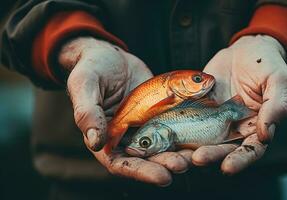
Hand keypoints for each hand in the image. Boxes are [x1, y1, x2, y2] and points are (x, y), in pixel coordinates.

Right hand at [60, 37, 190, 185]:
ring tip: (196, 155)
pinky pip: (173, 124)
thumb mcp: (85, 85)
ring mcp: (145, 126)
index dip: (142, 173)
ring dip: (179, 152)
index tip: (162, 177)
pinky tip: (200, 135)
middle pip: (147, 159)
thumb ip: (87, 113)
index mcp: (105, 137)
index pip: (121, 164)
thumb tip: (95, 142)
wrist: (110, 55)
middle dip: (165, 163)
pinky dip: (186, 131)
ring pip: (163, 145)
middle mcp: (127, 136)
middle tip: (183, 164)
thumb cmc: (91, 69)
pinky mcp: (159, 114)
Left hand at [191, 35, 286, 173]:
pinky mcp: (199, 108)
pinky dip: (178, 128)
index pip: (251, 150)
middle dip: (211, 155)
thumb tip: (267, 133)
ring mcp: (215, 119)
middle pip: (223, 148)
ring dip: (192, 148)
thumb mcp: (279, 81)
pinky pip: (187, 119)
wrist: (245, 50)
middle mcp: (235, 128)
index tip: (227, 168)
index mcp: (257, 127)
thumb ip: (277, 105)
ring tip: (181, 154)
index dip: (240, 160)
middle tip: (198, 159)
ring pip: (203, 138)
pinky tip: (168, 133)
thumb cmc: (268, 65)